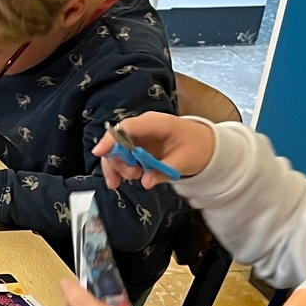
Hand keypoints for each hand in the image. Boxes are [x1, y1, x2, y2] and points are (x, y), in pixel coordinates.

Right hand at [94, 113, 213, 189]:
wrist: (206, 144)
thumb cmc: (198, 147)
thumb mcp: (185, 161)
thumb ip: (164, 171)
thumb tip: (145, 182)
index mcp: (156, 123)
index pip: (127, 127)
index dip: (111, 139)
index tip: (99, 153)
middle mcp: (143, 127)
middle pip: (117, 141)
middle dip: (117, 161)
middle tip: (131, 177)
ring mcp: (139, 136)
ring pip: (116, 150)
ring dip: (119, 167)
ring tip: (134, 178)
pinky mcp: (137, 145)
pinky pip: (122, 155)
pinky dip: (120, 168)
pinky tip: (123, 180)